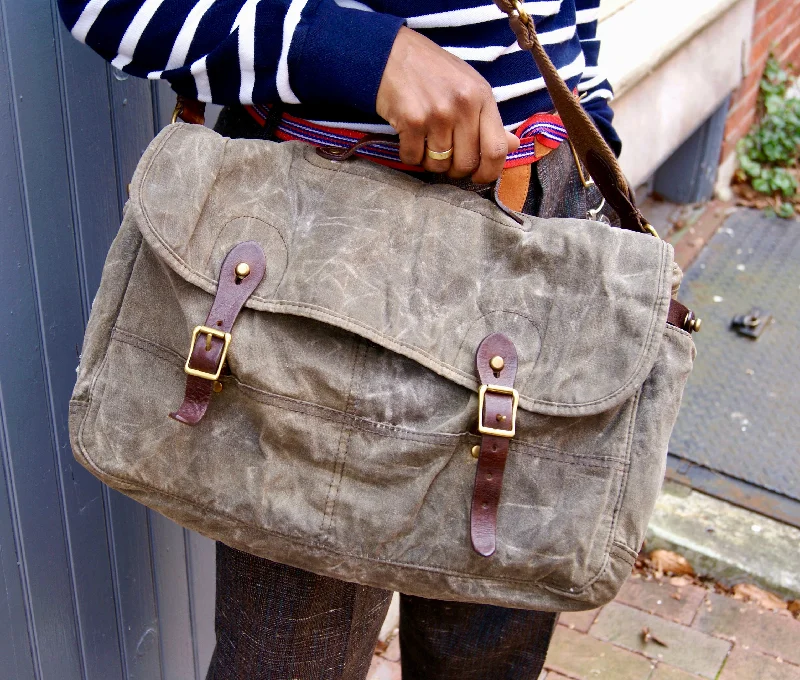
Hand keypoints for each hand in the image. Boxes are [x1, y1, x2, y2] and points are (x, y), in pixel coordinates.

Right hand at [376, 27, 519, 182]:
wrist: (390, 53)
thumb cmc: (432, 71)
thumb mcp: (468, 87)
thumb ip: (490, 119)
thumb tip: (514, 146)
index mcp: (482, 97)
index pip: (497, 149)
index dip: (489, 172)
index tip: (479, 177)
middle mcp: (463, 105)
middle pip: (467, 163)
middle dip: (455, 170)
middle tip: (446, 159)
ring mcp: (438, 114)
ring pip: (439, 165)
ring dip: (430, 162)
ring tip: (425, 143)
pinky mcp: (412, 121)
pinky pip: (414, 158)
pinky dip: (409, 155)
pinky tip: (408, 138)